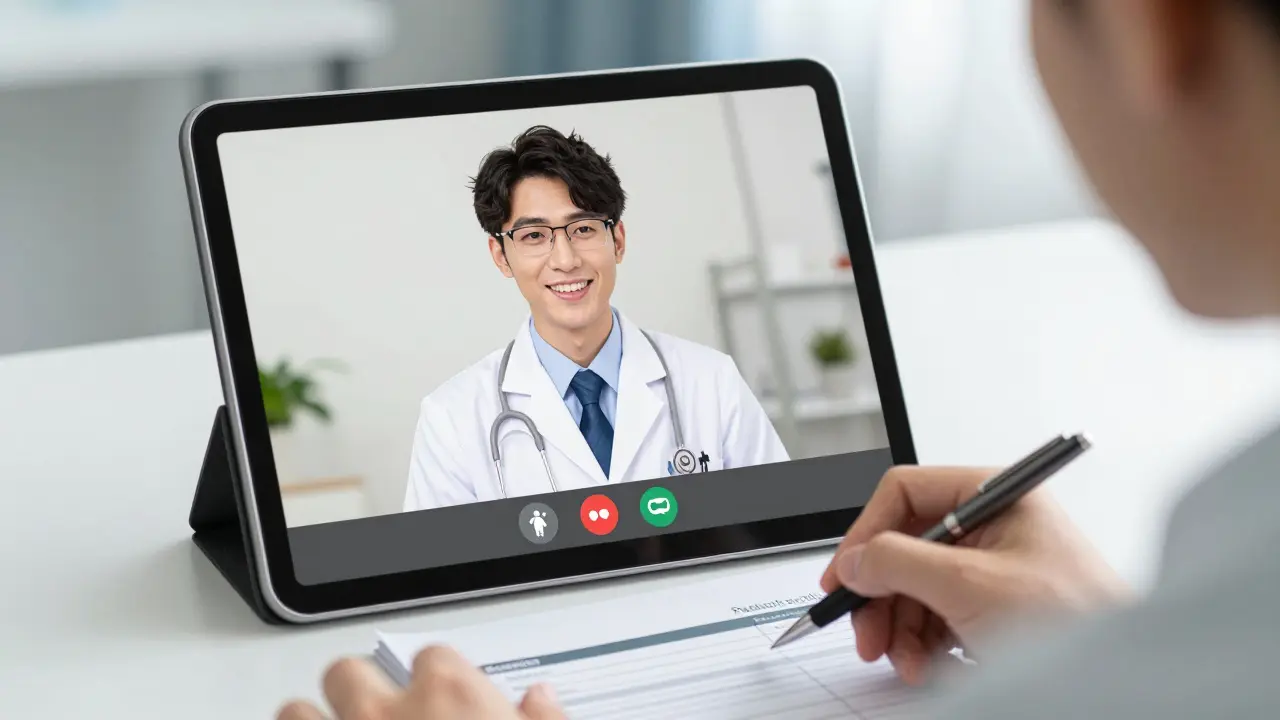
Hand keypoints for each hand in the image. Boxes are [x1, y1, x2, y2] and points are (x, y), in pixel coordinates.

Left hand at [277, 645, 564, 719]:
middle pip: (349, 670)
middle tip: (375, 712)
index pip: (434, 657)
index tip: (444, 701)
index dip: (437, 681)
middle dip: (357, 688)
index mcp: (453, 697)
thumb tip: (541, 702)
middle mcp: (390, 714)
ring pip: (295, 711)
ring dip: (308, 719)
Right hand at [820, 466, 1129, 685]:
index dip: (866, 534)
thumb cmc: (1075, 620)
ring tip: (904, 661)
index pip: (905, 493)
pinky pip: (937, 614)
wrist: (1123, 678)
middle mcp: (992, 524)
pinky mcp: (993, 606)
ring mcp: (992, 566)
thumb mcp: (970, 585)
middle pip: (904, 545)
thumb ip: (900, 563)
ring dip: (899, 627)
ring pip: (915, 586)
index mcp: (994, 495)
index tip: (844, 576)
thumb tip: (856, 560)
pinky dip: (922, 642)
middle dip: (881, 594)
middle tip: (865, 632)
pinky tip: (926, 665)